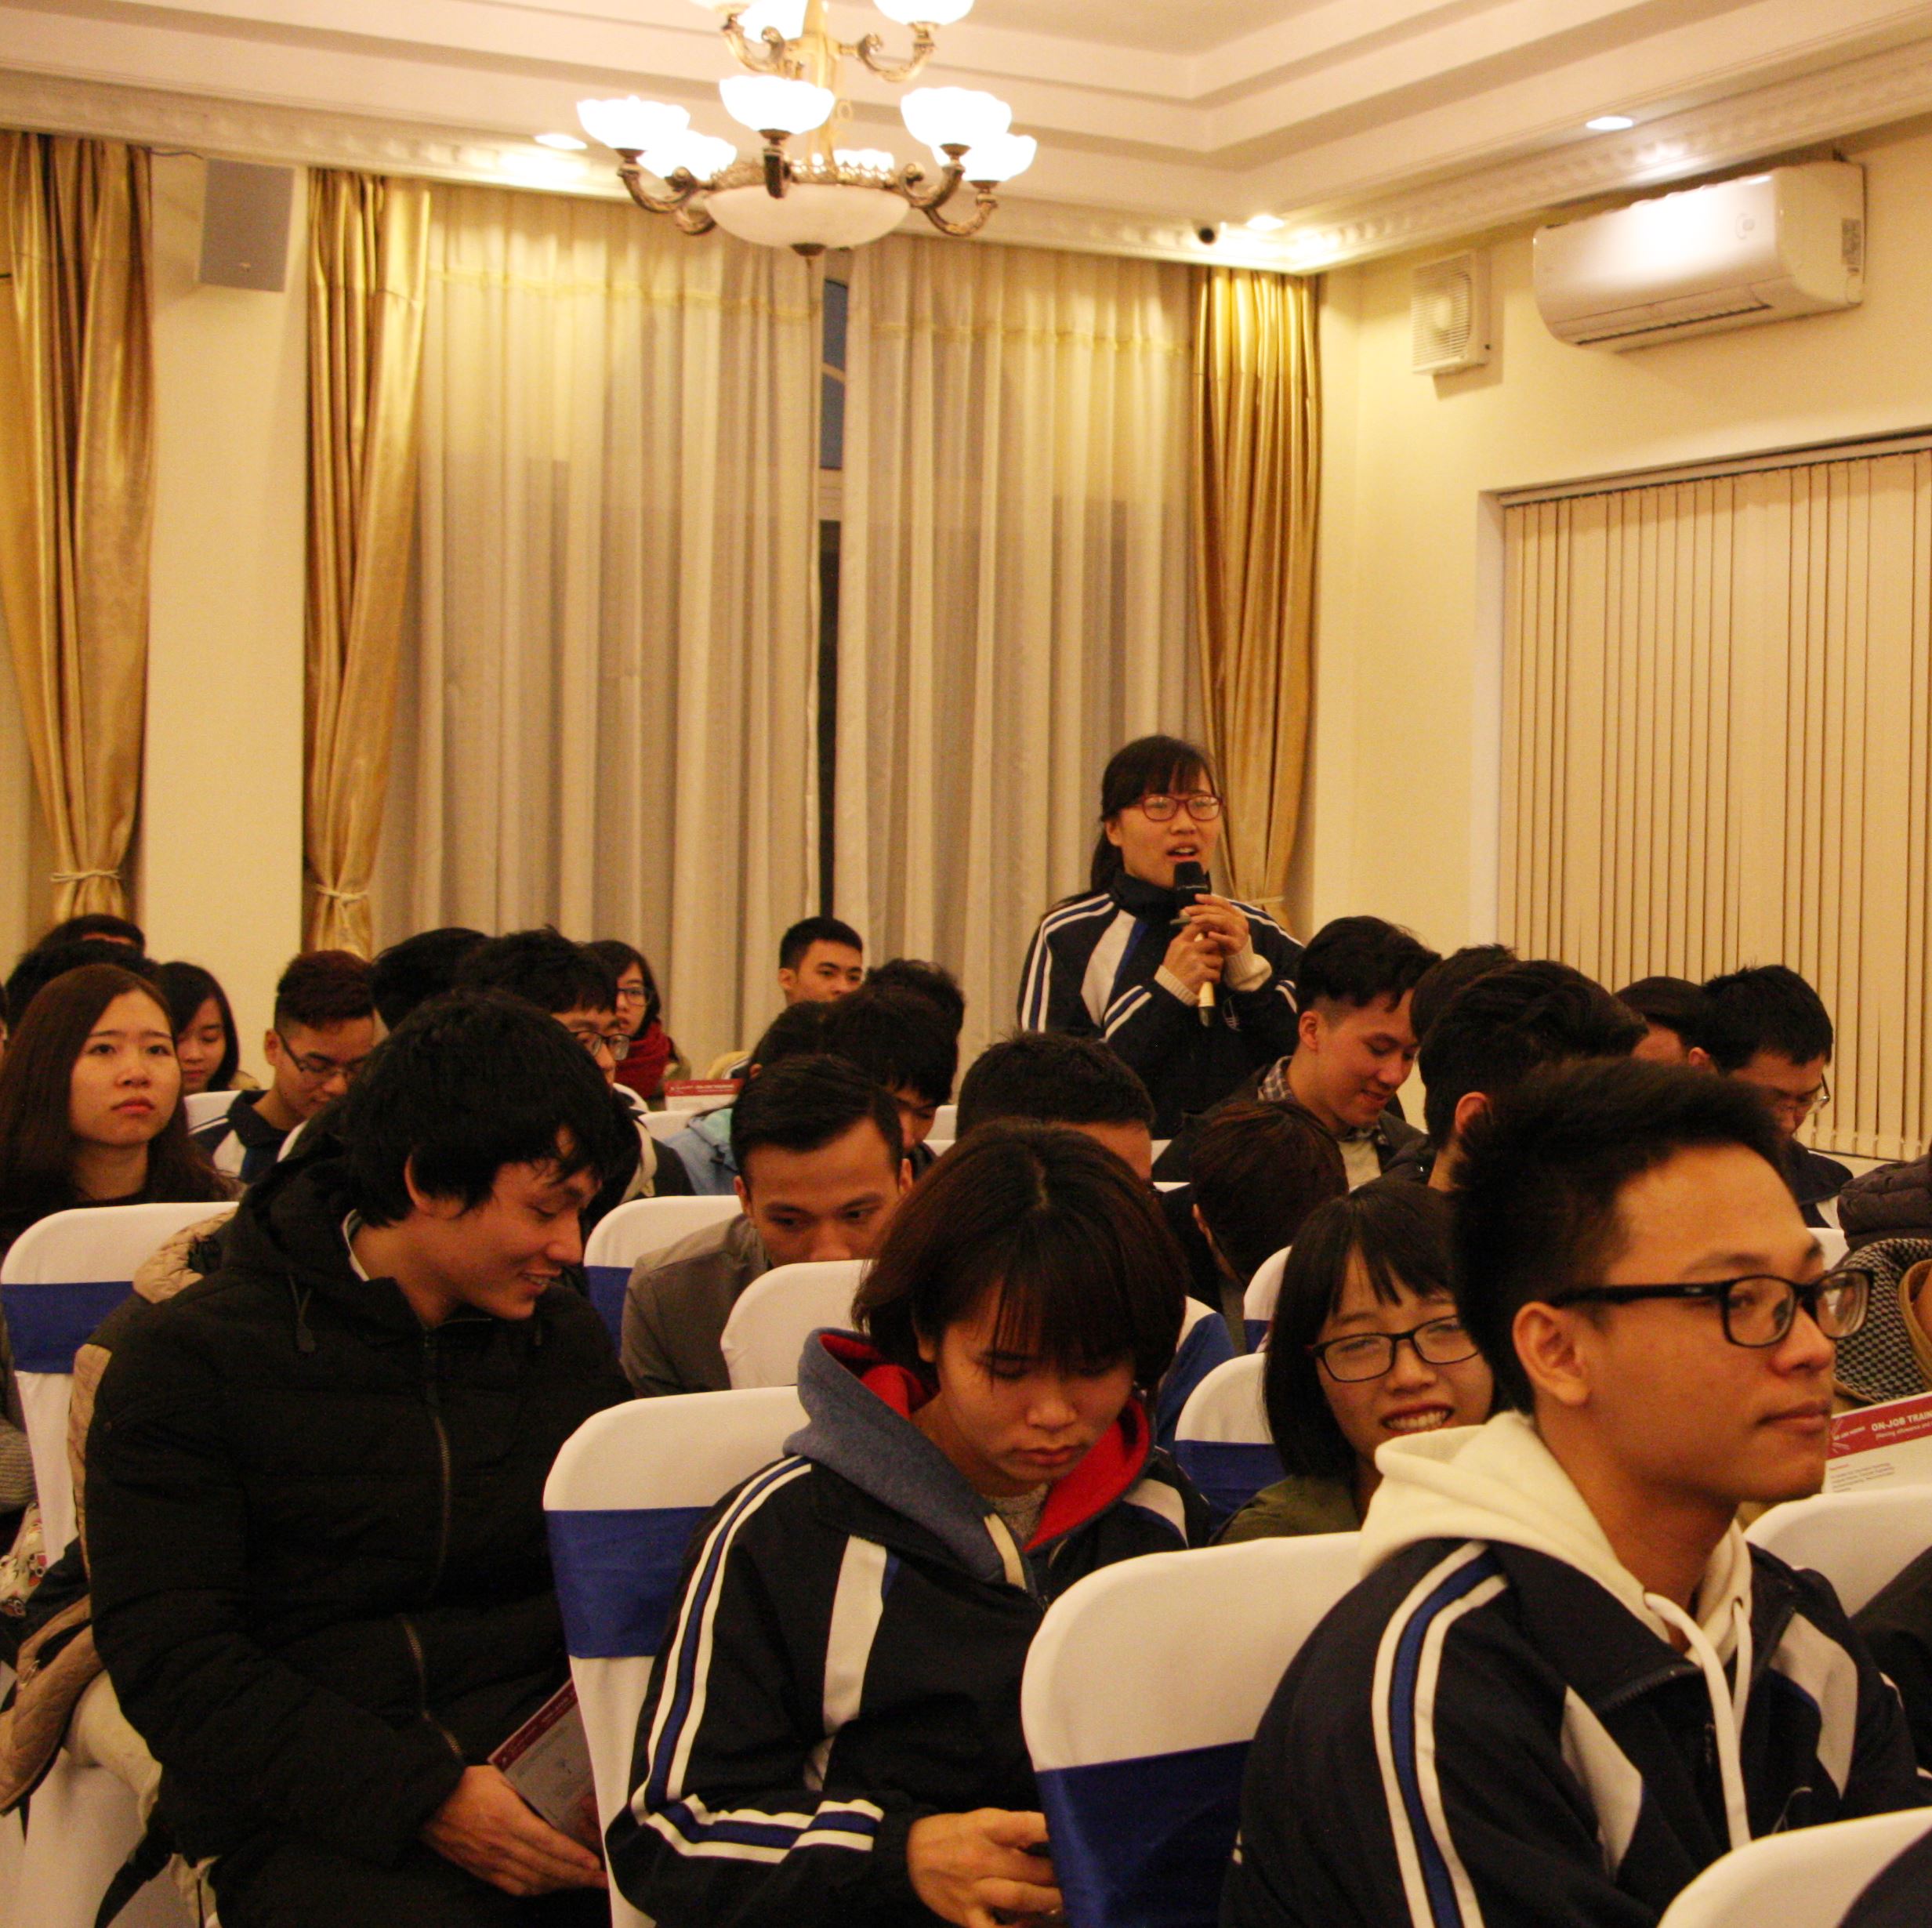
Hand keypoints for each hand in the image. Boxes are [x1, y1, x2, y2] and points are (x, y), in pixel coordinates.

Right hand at [422, 1766, 607, 1897]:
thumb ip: (530, 1788)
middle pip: (545, 1867)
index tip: (595, 1862)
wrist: (430, 1805)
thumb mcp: (502, 1777)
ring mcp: (492, 1862)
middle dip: (577, 1876)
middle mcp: (501, 1845)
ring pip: (533, 1881)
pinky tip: (553, 1886)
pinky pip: (515, 1887)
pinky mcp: (483, 1872)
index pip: (547, 1842)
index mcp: (508, 1818)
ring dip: (562, 1885)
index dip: (573, 1855)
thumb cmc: (468, 1785)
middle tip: (602, 1879)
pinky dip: (538, 1889)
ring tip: (585, 1884)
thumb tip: (559, 1792)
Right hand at [907, 1809, 1063, 1926]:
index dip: (1051, 1829)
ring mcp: (974, 1890)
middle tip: (1080, 1877)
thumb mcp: (982, 1820)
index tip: (1073, 1834)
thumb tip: (1052, 1836)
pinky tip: (1031, 1927)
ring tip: (1067, 1902)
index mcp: (987, 1828)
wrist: (910, 1856)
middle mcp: (981, 1858)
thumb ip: (1014, 1830)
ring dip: (1047, 1902)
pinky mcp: (966, 1916)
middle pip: (1030, 1869)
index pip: (1025, 1825)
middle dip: (1059, 1875)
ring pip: (1019, 1899)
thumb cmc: (955, 1834)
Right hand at [1161, 925, 1226, 993]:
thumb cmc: (1173, 972)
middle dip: (1216, 952)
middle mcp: (1187, 949)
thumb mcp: (1174, 952)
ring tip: (1210, 973)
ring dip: (1217, 967)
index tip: (1215, 931)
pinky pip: (1216, 973)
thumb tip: (1200, 928)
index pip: (1197, 925)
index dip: (1209, 926)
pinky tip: (1209, 981)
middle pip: (1213, 942)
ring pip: (1218, 959)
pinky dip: (1215, 979)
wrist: (1168, 992)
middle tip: (1214, 960)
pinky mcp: (1201, 973)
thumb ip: (1186, 941)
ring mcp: (1194, 961)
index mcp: (1179, 942)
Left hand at [1180, 893, 1251, 957]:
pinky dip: (1217, 936)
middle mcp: (1240, 921)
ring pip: (1223, 921)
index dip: (1209, 898)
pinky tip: (1208, 934)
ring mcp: (1240, 933)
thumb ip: (1208, 918)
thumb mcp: (1217, 927)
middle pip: (1220, 911)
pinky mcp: (1238, 945)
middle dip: (1202, 909)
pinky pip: (1227, 939)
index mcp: (1236, 914)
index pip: (1222, 902)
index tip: (1196, 897)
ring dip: (1207, 919)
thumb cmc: (1223, 941)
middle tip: (1188, 910)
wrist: (1236, 960)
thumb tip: (1190, 909)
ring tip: (1194, 920)